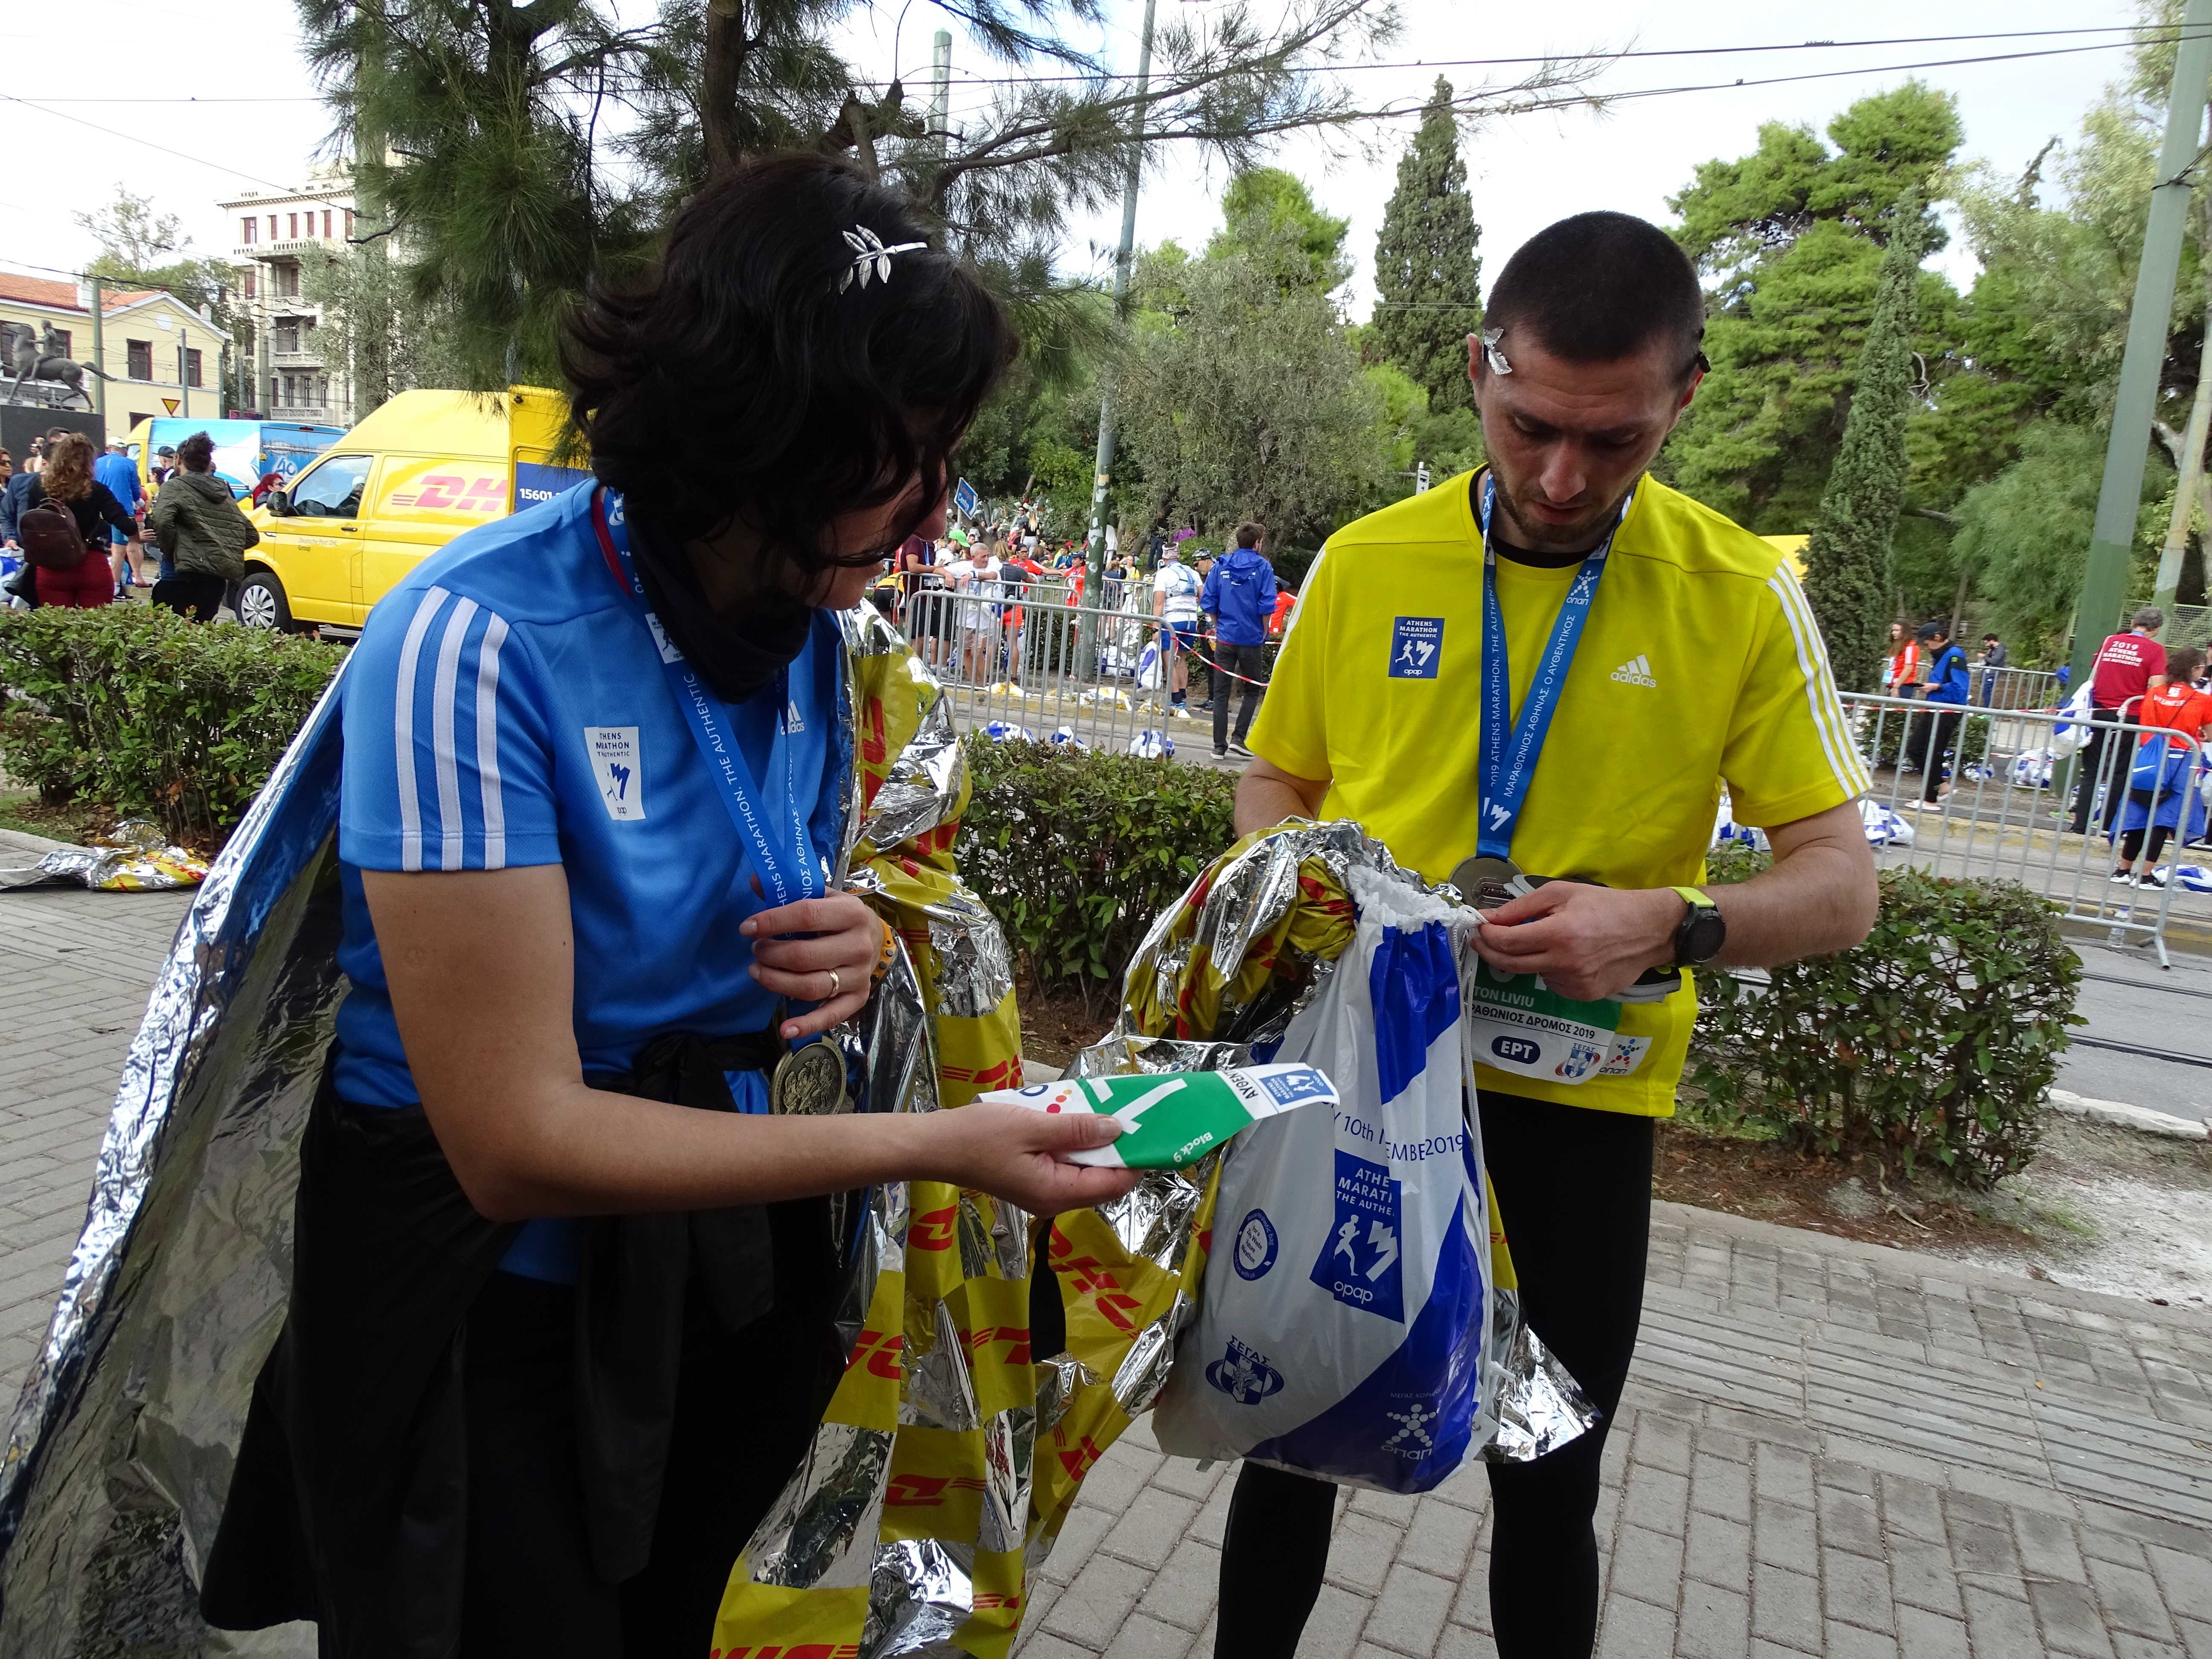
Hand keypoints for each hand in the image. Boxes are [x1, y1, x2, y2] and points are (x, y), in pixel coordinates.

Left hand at [742, 890, 884, 1038]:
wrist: (875, 939)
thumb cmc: (840, 917)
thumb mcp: (822, 896)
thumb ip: (790, 890)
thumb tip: (756, 881)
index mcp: (850, 913)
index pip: (806, 916)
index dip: (773, 921)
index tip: (747, 928)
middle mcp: (858, 945)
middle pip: (804, 956)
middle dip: (771, 955)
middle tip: (755, 951)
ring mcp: (859, 975)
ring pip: (811, 986)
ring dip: (776, 982)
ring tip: (757, 972)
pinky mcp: (857, 999)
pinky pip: (831, 1016)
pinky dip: (807, 1025)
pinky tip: (785, 1029)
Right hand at [921, 1100, 1141, 1214]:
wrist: (936, 1146)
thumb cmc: (980, 1136)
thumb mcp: (1033, 1125)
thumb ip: (1076, 1129)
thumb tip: (1116, 1129)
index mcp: (1057, 1193)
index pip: (1113, 1185)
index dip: (1137, 1161)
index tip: (1153, 1134)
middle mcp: (1054, 1200)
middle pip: (1103, 1181)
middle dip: (1120, 1151)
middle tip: (1132, 1116)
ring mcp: (1042, 1192)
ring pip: (1085, 1173)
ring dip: (1097, 1146)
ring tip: (1107, 1114)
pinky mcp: (1032, 1180)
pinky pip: (1066, 1167)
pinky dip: (1076, 1146)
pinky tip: (1076, 1121)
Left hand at [1472, 882, 1682, 1001]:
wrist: (1650, 930)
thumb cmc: (1606, 905)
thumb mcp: (1562, 893)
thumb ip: (1522, 907)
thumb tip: (1488, 918)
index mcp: (1559, 934)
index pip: (1508, 942)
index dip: (1487, 936)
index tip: (1478, 928)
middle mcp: (1566, 963)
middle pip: (1512, 964)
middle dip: (1491, 952)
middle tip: (1482, 941)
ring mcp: (1577, 983)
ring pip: (1534, 973)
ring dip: (1529, 958)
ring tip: (1548, 940)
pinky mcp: (1586, 995)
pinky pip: (1555, 983)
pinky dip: (1551, 969)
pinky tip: (1568, 956)